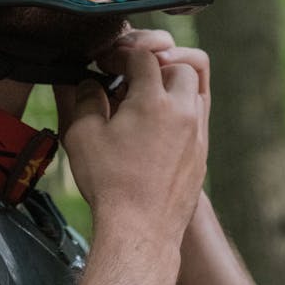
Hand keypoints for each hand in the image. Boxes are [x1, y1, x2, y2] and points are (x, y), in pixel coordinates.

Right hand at [59, 30, 209, 240]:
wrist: (141, 230)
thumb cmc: (110, 183)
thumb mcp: (82, 135)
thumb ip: (85, 99)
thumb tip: (88, 84)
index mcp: (154, 101)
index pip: (145, 55)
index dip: (122, 54)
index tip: (107, 65)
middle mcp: (183, 112)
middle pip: (181, 64)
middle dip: (156, 62)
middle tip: (131, 76)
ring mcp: (197, 133)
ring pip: (196, 89)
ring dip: (173, 84)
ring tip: (147, 97)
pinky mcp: (201, 154)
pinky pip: (198, 116)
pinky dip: (179, 110)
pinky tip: (155, 125)